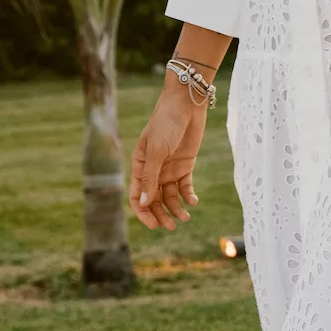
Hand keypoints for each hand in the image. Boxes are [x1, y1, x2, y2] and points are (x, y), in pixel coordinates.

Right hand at [129, 78, 207, 229]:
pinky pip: (184, 186)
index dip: (143, 212)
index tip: (153, 225)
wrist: (186, 104)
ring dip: (176, 208)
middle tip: (171, 226)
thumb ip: (151, 177)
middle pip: (154, 200)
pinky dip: (188, 196)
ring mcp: (169, 168)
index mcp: (139, 166)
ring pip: (170, 196)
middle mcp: (153, 170)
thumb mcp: (157, 151)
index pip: (137, 196)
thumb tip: (144, 204)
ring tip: (185, 218)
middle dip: (161, 214)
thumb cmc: (166, 124)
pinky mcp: (185, 165)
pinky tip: (193, 201)